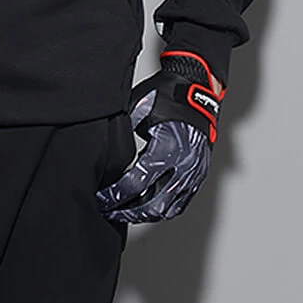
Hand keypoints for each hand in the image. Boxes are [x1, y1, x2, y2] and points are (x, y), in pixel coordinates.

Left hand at [95, 50, 224, 223]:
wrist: (197, 88)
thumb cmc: (166, 95)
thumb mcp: (138, 109)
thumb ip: (124, 134)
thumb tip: (103, 154)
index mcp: (166, 148)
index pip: (137, 182)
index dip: (117, 194)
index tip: (103, 198)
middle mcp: (183, 164)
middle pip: (153, 203)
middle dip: (128, 210)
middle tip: (109, 211)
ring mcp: (193, 172)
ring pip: (168, 207)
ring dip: (145, 214)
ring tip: (125, 212)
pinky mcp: (199, 174)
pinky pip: (181, 202)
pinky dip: (163, 209)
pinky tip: (148, 209)